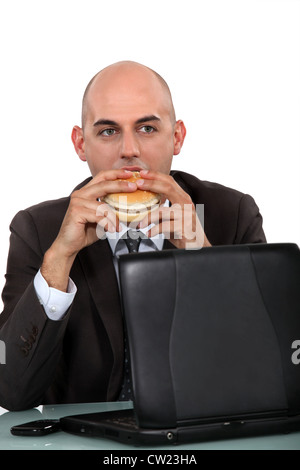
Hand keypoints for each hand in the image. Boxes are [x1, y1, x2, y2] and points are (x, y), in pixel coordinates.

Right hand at [41, 169, 135, 290]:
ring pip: (103, 205)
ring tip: (119, 226)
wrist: (69, 245)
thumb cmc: (85, 231)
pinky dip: (107, 224)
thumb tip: (129, 207)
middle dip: (120, 184)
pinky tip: (111, 230)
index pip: (102, 177)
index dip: (116, 173)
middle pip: (103, 184)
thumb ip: (110, 210)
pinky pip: (98, 216)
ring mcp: (77, 202)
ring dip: (114, 217)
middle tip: (134, 187)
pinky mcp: (76, 212)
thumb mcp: (101, 218)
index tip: (130, 174)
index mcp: (86, 192)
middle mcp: (80, 194)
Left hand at [137, 170, 210, 248]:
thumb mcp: (172, 217)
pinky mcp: (184, 227)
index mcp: (183, 198)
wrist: (197, 247)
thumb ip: (162, 209)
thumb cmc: (183, 232)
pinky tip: (149, 233)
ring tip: (139, 225)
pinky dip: (154, 230)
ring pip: (162, 211)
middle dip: (151, 184)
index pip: (170, 181)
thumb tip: (142, 207)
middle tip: (138, 185)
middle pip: (168, 187)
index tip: (142, 173)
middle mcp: (186, 204)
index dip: (156, 175)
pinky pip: (164, 226)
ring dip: (147, 218)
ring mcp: (186, 214)